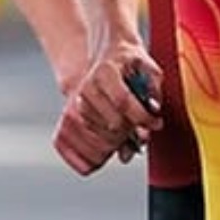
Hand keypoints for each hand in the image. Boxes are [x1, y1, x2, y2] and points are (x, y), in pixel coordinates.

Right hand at [55, 43, 161, 176]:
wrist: (102, 61)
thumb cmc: (127, 66)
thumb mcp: (148, 69)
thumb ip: (153, 91)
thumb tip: (151, 114)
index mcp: (105, 72)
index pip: (123, 101)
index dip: (143, 117)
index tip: (155, 123)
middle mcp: (85, 90)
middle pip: (113, 126)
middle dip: (134, 132)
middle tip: (142, 129)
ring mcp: (73, 109)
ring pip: (100, 143)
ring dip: (119, 145)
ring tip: (127, 135)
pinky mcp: (64, 126)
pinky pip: (83, 154)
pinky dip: (100, 158)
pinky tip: (111, 148)